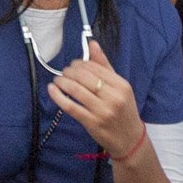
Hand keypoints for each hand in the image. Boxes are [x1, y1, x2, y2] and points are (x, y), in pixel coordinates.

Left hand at [48, 40, 145, 162]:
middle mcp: (114, 97)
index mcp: (121, 85)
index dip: (78, 64)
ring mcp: (103, 111)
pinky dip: (57, 96)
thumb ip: (104, 65)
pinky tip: (52, 90)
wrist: (130, 139)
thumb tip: (92, 43)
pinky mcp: (92, 122)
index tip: (73, 66)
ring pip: (75, 89)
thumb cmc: (123, 110)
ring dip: (61, 82)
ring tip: (58, 81)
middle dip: (68, 72)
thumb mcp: (119, 87)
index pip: (93, 67)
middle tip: (64, 73)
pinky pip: (70, 106)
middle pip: (82, 76)